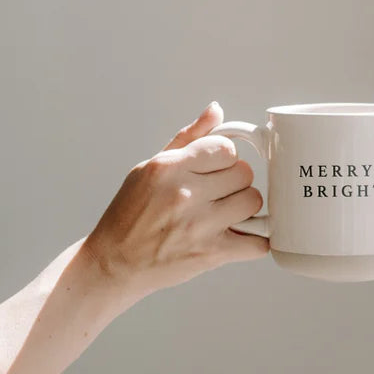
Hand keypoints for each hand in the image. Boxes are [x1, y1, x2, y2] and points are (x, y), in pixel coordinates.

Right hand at [83, 101, 270, 298]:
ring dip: (244, 208)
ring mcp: (200, 225)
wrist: (116, 262)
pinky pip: (257, 243)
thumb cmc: (130, 215)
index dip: (224, 157)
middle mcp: (185, 193)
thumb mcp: (149, 167)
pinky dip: (253, 240)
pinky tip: (236, 236)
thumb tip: (215, 111)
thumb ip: (187, 138)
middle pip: (243, 173)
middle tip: (218, 192)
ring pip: (253, 202)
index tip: (215, 168)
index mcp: (169, 168)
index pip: (225, 148)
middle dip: (234, 181)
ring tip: (224, 213)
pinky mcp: (211, 254)